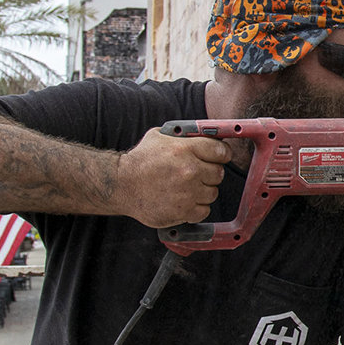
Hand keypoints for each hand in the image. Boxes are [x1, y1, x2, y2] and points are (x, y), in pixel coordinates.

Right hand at [117, 128, 231, 227]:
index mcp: (185, 149)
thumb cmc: (140, 160)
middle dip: (210, 173)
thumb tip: (208, 134)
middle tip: (198, 173)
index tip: (220, 157)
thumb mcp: (160, 136)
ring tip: (187, 187)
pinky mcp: (183, 211)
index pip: (222, 151)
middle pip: (219, 173)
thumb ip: (184, 135)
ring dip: (203, 191)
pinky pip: (204, 210)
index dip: (222, 154)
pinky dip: (197, 207)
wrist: (121, 184)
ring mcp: (188, 192)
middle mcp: (190, 170)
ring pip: (213, 193)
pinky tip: (186, 200)